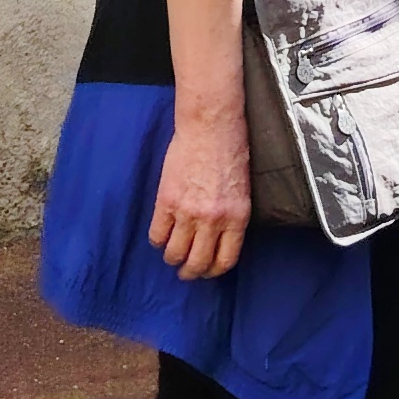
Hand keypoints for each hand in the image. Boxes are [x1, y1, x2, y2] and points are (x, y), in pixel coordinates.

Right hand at [148, 110, 250, 279]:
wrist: (210, 126)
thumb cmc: (230, 152)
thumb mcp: (242, 191)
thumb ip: (231, 218)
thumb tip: (218, 240)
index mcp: (236, 218)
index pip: (225, 260)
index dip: (213, 271)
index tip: (206, 271)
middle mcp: (213, 220)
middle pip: (198, 263)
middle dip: (190, 272)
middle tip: (185, 271)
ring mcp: (188, 212)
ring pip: (174, 253)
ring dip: (172, 258)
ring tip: (172, 255)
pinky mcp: (166, 201)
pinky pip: (157, 234)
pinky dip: (157, 241)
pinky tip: (161, 236)